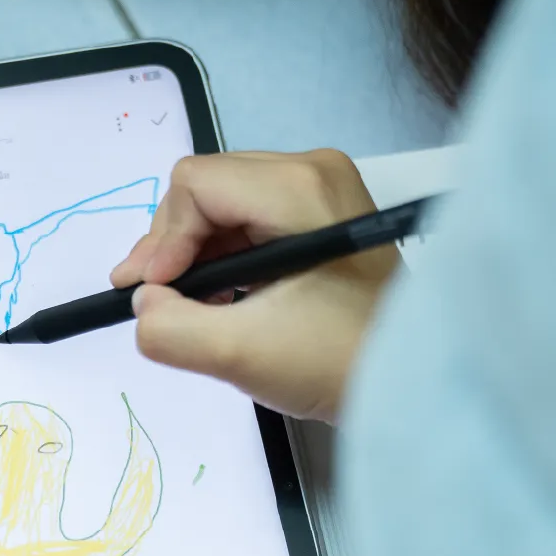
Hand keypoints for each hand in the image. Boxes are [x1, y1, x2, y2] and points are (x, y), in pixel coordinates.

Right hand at [111, 150, 398, 421]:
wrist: (413, 384)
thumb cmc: (336, 363)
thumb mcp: (238, 353)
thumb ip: (168, 328)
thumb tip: (142, 304)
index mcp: (299, 187)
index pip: (194, 186)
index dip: (163, 240)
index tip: (155, 294)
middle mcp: (312, 171)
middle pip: (206, 189)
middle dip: (175, 247)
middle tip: (158, 301)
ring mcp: (322, 190)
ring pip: (224, 205)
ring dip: (197, 256)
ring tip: (193, 306)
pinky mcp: (324, 216)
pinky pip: (250, 221)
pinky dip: (225, 259)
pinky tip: (223, 299)